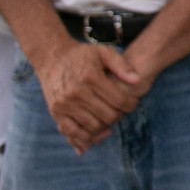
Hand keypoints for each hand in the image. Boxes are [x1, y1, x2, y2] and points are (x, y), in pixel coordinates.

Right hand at [34, 37, 143, 152]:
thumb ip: (122, 65)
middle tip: (121, 110)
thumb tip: (137, 80)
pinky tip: (96, 132)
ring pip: (92, 126)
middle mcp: (77, 93)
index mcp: (92, 78)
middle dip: (119, 115)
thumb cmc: (82, 55)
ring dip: (105, 126)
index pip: (119, 100)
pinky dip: (85, 137)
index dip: (131, 104)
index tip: (133, 102)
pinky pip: (72, 132)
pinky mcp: (56, 112)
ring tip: (110, 119)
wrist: (52, 58)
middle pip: (107, 115)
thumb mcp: (104, 52)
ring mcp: (65, 104)